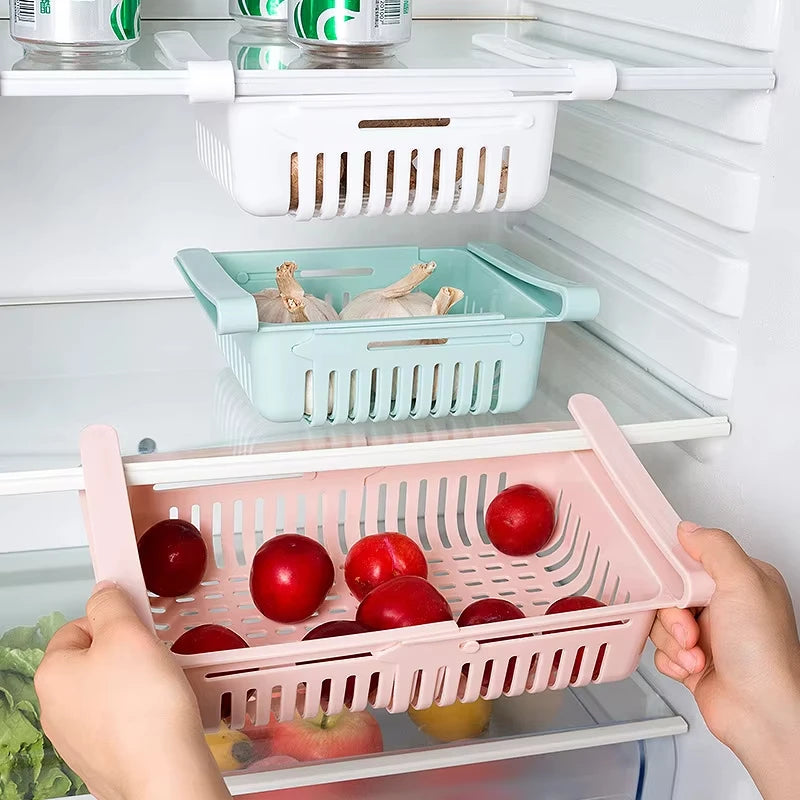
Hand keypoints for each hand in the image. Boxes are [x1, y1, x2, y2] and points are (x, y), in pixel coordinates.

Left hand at [35, 583, 230, 799]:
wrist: (163, 772)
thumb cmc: (143, 705)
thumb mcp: (127, 633)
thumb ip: (111, 604)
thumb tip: (103, 591)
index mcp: (52, 674)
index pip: (77, 626)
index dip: (112, 621)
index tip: (139, 627)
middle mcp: (54, 709)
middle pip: (92, 660)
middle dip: (125, 654)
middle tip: (154, 656)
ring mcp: (75, 740)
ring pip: (107, 692)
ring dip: (134, 683)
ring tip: (161, 687)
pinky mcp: (101, 760)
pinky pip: (120, 722)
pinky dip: (140, 714)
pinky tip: (159, 715)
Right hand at [650, 523, 799, 799]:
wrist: (761, 715)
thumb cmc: (764, 655)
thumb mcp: (743, 583)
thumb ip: (714, 548)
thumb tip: (689, 529)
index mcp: (742, 581)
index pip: (693, 558)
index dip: (676, 572)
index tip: (674, 584)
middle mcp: (726, 606)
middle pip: (670, 592)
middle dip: (673, 613)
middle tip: (690, 626)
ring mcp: (709, 635)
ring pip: (662, 621)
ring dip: (672, 640)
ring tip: (695, 652)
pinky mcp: (693, 660)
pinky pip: (660, 649)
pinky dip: (671, 659)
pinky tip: (691, 666)